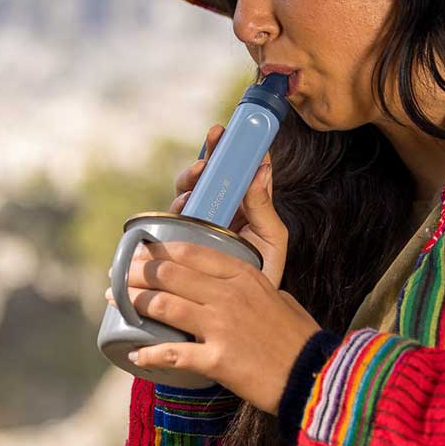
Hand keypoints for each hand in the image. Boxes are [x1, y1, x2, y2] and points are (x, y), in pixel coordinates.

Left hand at [103, 242, 320, 414]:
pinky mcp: (217, 360)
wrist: (315, 377)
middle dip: (136, 271)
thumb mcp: (279, 297)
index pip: (189, 251)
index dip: (158, 250)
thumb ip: (254, 285)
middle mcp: (228, 295)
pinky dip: (150, 355)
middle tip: (118, 274)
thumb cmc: (300, 338)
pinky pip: (173, 354)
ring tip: (117, 301)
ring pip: (164, 306)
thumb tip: (239, 283)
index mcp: (243, 275)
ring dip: (134, 302)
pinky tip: (136, 355)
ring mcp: (221, 326)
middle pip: (169, 274)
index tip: (139, 251)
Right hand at [169, 124, 288, 288]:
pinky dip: (177, 207)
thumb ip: (265, 207)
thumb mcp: (271, 240)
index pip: (235, 169)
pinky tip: (184, 205)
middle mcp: (217, 209)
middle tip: (211, 148)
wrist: (245, 315)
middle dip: (206, 158)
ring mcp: (197, 223)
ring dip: (190, 180)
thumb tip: (263, 168)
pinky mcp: (180, 240)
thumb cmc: (262, 274)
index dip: (229, 147)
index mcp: (242, 204)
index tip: (226, 130)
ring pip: (187, 193)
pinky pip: (172, 220)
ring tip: (198, 176)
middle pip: (206, 176)